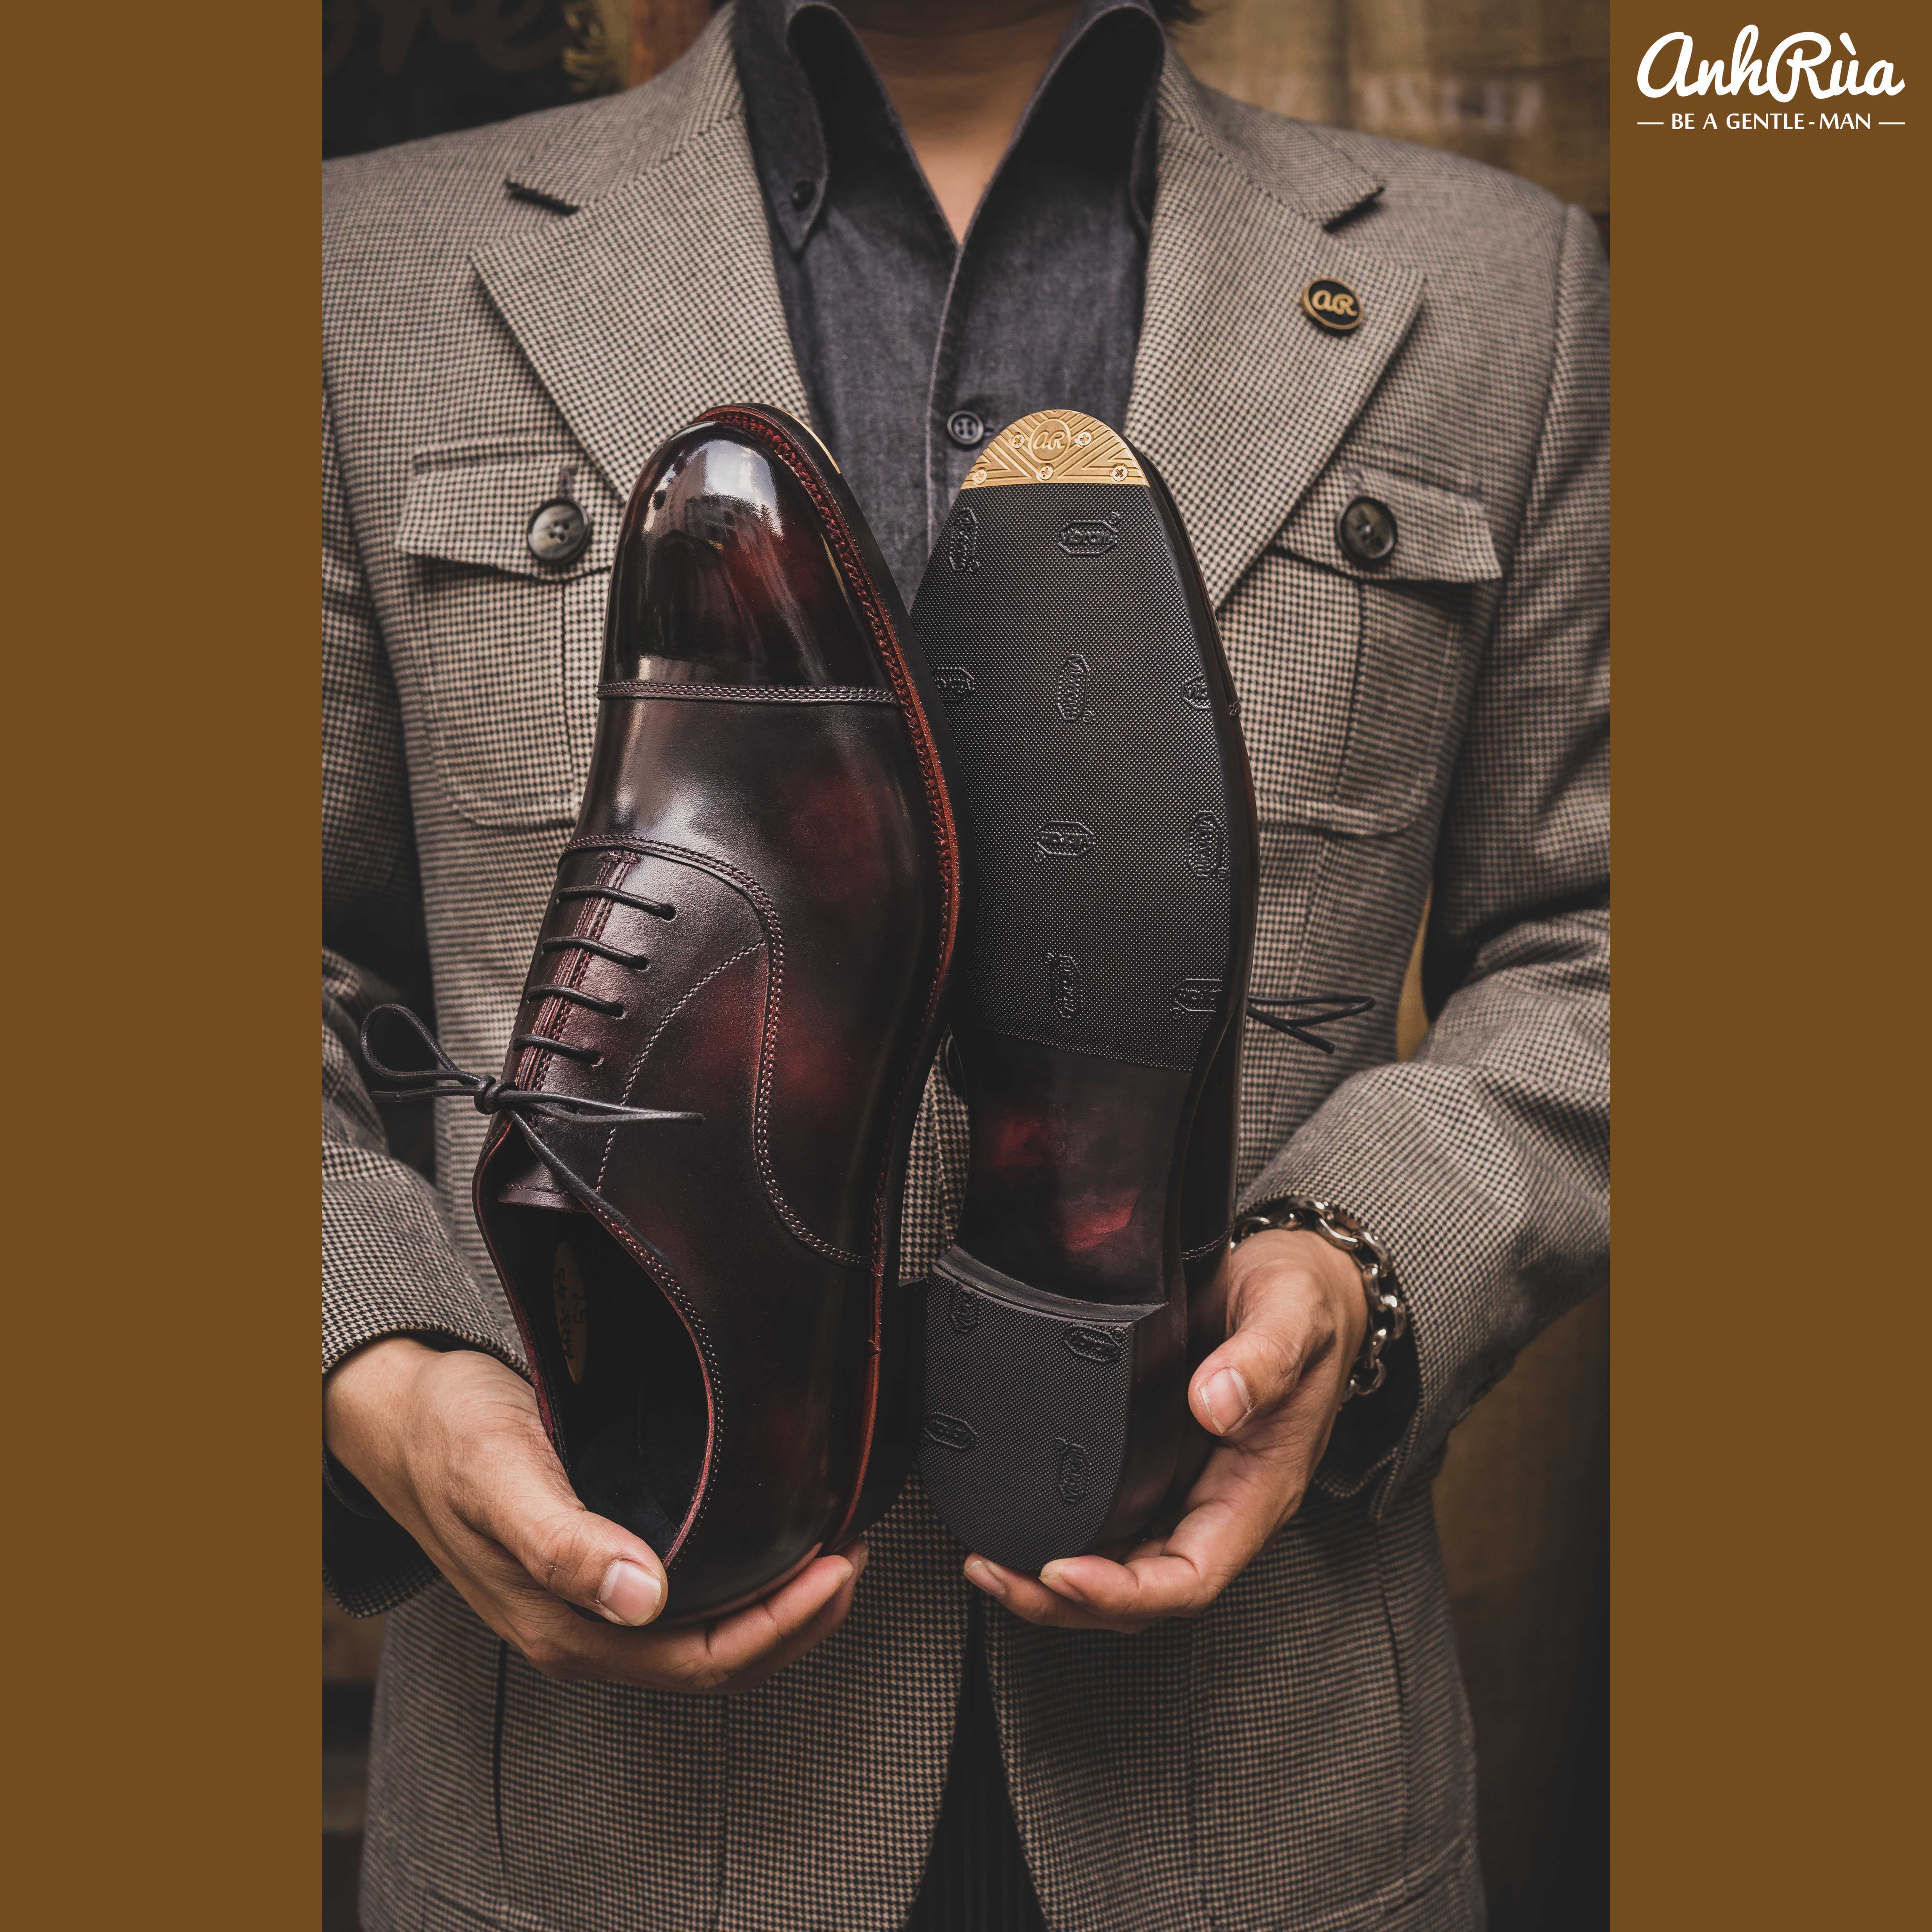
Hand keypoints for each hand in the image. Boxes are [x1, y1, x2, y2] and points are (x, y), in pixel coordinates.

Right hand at [324, 1337, 863, 1691]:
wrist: (400, 1413)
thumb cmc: (448, 1436)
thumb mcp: (504, 1477)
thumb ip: (566, 1544)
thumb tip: (643, 1598)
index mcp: (563, 1626)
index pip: (700, 1661)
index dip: (778, 1628)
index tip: (835, 1570)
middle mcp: (582, 1629)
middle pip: (714, 1661)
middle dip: (796, 1623)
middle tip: (853, 1560)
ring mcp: (590, 1604)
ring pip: (705, 1638)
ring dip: (775, 1609)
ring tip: (832, 1554)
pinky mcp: (597, 1567)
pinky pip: (686, 1603)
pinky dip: (741, 1585)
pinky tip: (771, 1542)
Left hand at [963, 1229, 1366, 1632]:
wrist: (1305, 1283)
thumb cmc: (1307, 1305)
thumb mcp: (1293, 1316)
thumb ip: (1263, 1359)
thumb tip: (1215, 1402)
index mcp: (1259, 1489)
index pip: (1192, 1576)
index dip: (1127, 1591)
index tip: (1063, 1572)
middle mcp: (1221, 1503)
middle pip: (1145, 1591)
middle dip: (1067, 1600)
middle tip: (994, 1572)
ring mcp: (1189, 1488)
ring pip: (1124, 1567)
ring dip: (1055, 1583)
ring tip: (988, 1563)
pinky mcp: (1161, 1463)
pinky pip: (1115, 1525)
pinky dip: (1064, 1536)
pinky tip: (1020, 1524)